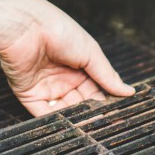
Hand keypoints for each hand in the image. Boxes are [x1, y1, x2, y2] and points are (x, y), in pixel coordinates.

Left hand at [0, 4, 134, 115]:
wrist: (26, 27)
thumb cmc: (58, 30)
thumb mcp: (90, 53)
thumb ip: (107, 76)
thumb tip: (128, 91)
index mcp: (79, 66)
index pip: (95, 90)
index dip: (104, 102)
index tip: (115, 114)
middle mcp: (63, 78)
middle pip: (80, 103)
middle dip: (90, 114)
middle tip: (101, 123)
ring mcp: (46, 88)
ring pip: (63, 111)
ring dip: (74, 119)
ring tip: (87, 126)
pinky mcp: (29, 95)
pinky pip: (42, 114)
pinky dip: (54, 121)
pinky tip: (68, 125)